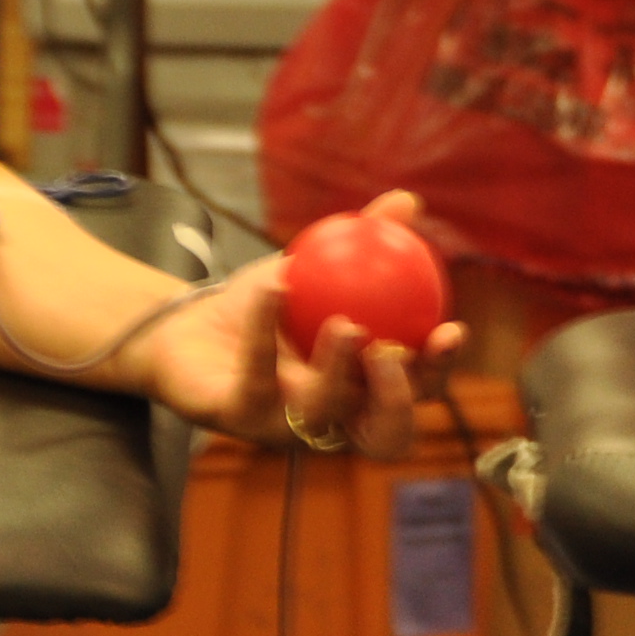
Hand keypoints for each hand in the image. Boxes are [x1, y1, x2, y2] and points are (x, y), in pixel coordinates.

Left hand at [137, 190, 461, 457]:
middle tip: (397, 353)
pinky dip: (267, 328)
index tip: (451, 329)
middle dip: (400, 401)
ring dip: (338, 369)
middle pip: (384, 434)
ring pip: (323, 413)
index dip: (440, 372)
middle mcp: (330, 420)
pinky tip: (275, 286)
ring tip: (345, 324)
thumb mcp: (315, 266)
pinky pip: (257, 377)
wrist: (183, 323)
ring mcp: (282, 427)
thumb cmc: (261, 304)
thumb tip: (406, 201)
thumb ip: (364, 241)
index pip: (416, 395)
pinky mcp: (234, 418)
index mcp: (360, 391)